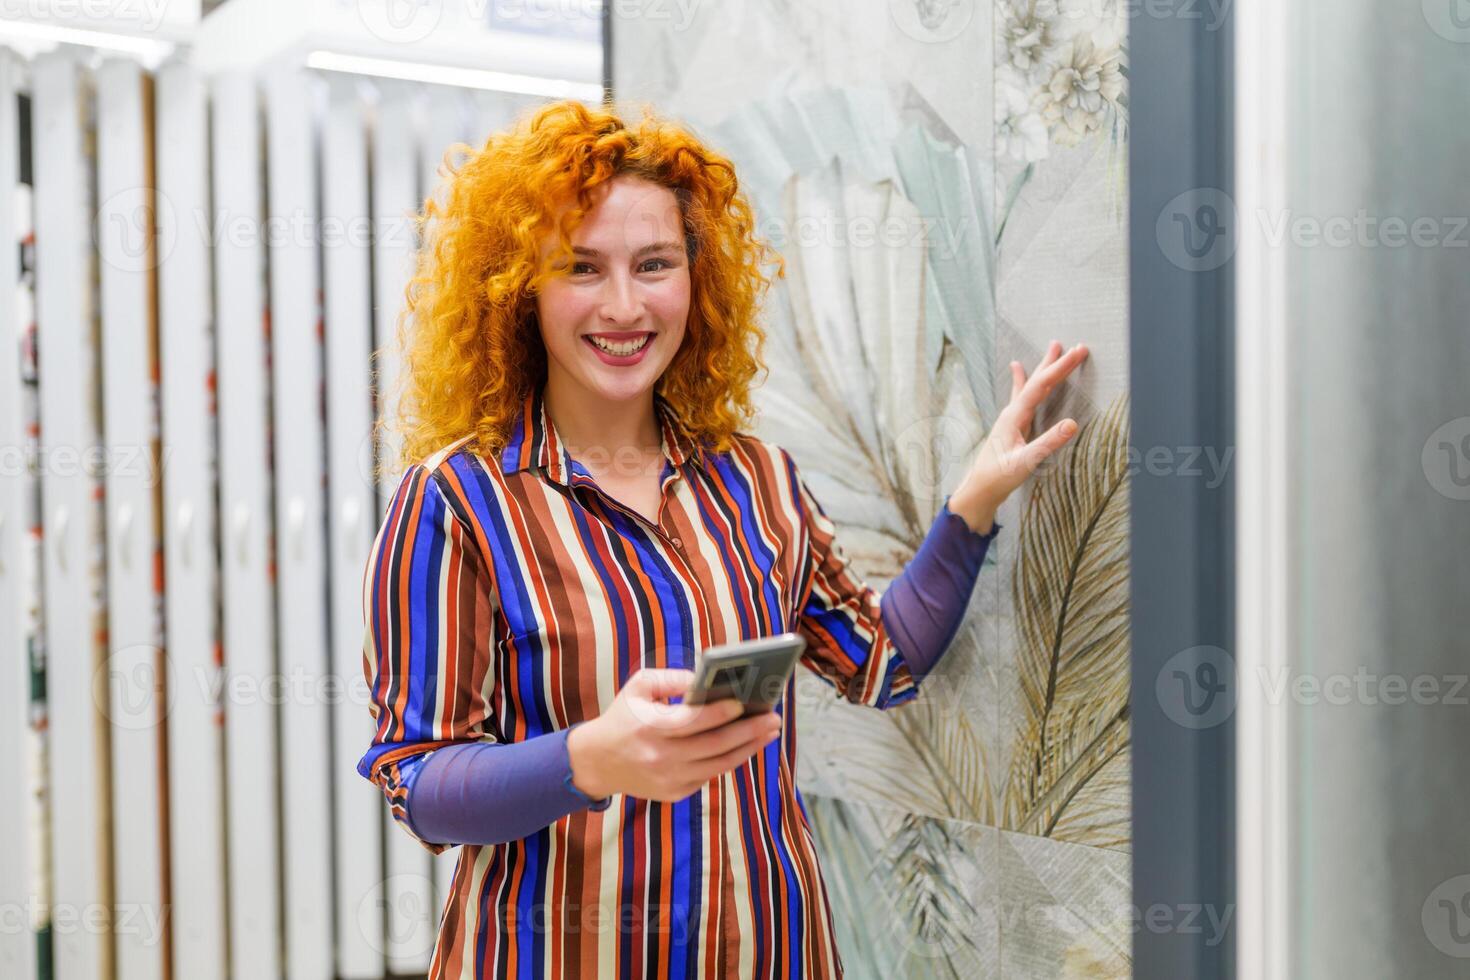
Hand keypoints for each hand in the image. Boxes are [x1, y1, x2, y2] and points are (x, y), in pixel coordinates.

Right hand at [566, 668, 781, 801]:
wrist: (597, 762)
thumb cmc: (624, 716)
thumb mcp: (639, 686)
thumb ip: (673, 677)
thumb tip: (707, 677)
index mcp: (651, 728)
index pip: (693, 721)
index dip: (721, 712)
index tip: (745, 701)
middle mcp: (662, 757)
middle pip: (716, 745)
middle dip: (749, 731)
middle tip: (773, 717)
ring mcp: (670, 779)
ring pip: (719, 764)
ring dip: (749, 747)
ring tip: (769, 731)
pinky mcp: (675, 793)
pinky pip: (710, 775)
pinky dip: (730, 759)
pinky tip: (747, 744)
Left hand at [948, 340, 1089, 531]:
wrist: (980, 489)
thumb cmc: (999, 476)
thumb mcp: (1026, 461)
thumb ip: (1048, 443)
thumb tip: (1073, 423)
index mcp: (1014, 416)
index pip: (1041, 385)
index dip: (1061, 368)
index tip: (1079, 351)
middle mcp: (1012, 412)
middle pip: (1037, 381)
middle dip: (1057, 363)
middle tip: (1076, 346)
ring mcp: (1011, 418)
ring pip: (1031, 385)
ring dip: (1044, 367)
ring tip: (1053, 347)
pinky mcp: (1013, 425)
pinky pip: (1021, 396)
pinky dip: (1023, 380)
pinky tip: (1018, 369)